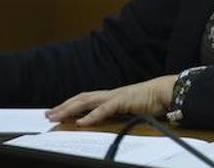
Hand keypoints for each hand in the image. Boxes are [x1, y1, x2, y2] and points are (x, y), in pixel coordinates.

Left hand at [46, 75, 176, 125]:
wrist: (165, 91)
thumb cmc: (150, 100)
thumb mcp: (129, 108)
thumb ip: (117, 113)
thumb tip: (104, 120)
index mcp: (110, 96)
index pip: (85, 99)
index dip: (69, 104)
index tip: (56, 111)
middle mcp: (109, 94)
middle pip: (80, 98)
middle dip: (63, 106)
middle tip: (48, 114)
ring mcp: (115, 96)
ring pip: (87, 101)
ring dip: (70, 109)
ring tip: (57, 116)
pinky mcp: (122, 100)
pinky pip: (104, 109)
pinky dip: (91, 116)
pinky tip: (81, 122)